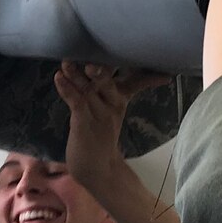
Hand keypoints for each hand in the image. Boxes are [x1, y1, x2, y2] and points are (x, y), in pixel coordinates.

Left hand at [55, 62, 168, 194]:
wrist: (95, 167)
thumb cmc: (99, 133)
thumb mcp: (108, 109)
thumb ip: (105, 87)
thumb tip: (97, 65)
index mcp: (119, 99)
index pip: (136, 81)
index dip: (148, 73)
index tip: (162, 68)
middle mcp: (111, 104)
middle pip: (108, 80)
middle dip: (102, 67)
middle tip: (94, 54)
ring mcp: (98, 113)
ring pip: (89, 89)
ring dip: (77, 75)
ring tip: (67, 61)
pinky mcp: (83, 123)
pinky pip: (76, 102)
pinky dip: (67, 89)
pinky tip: (59, 78)